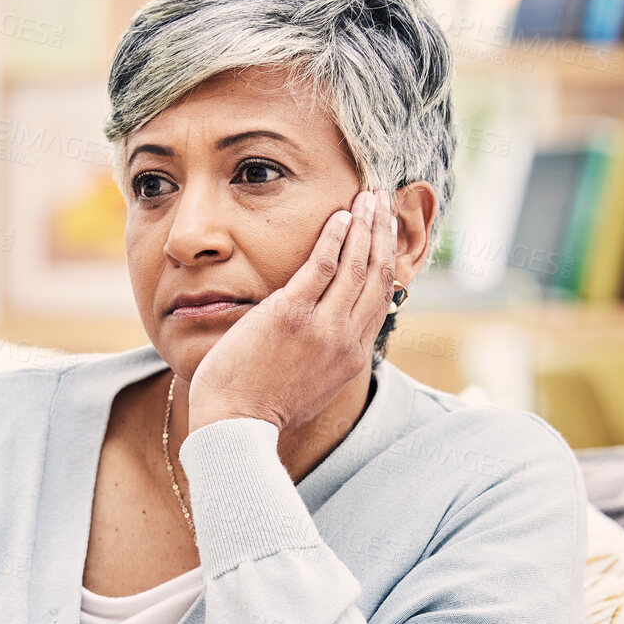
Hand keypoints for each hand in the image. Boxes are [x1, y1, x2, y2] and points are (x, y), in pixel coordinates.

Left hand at [185, 188, 398, 433]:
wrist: (234, 425)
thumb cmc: (261, 407)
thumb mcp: (310, 386)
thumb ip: (326, 359)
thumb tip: (330, 340)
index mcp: (352, 357)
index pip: (381, 299)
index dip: (388, 261)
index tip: (388, 235)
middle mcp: (346, 339)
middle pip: (377, 276)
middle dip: (385, 234)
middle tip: (387, 203)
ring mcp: (321, 327)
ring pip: (356, 265)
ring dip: (366, 226)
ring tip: (370, 198)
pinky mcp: (290, 315)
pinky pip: (321, 266)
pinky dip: (334, 237)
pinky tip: (339, 215)